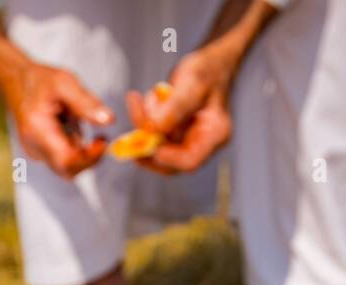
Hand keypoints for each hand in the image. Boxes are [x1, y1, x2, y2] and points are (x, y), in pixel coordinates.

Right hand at [0, 59, 113, 178]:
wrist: (16, 80)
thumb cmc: (40, 80)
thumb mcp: (65, 82)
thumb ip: (86, 103)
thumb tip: (108, 120)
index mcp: (37, 130)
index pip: (66, 161)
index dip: (89, 158)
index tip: (103, 141)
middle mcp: (34, 147)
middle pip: (68, 169)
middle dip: (89, 157)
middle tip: (100, 138)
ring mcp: (36, 152)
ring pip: (67, 166)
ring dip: (81, 150)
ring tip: (76, 121)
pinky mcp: (40, 153)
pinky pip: (62, 159)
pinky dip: (73, 146)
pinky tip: (69, 125)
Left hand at [129, 47, 235, 174]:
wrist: (210, 62)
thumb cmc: (208, 70)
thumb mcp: (192, 84)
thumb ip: (174, 108)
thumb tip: (153, 129)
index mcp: (215, 134)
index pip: (190, 160)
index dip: (167, 158)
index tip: (150, 146)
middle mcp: (201, 142)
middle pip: (169, 162)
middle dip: (146, 146)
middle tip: (130, 130)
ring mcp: (186, 140)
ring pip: (155, 148)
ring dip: (141, 127)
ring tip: (138, 100)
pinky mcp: (172, 134)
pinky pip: (150, 136)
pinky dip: (141, 120)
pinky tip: (139, 100)